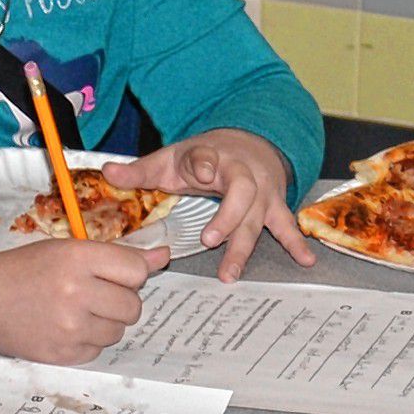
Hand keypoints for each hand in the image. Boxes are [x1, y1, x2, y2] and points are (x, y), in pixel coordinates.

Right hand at [0, 238, 168, 365]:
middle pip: (133, 305)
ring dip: (104, 323)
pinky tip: (63, 328)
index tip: (111, 274)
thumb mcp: (65, 250)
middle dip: (118, 300)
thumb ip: (115, 256)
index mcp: (76, 258)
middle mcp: (76, 292)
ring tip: (75, 311)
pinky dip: (87, 341)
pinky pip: (98, 350)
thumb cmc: (21, 269)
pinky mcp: (61, 353)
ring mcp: (69, 327)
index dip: (127, 273)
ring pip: (118, 331)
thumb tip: (163, 258)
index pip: (136, 269)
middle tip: (91, 294)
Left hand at [106, 130, 313, 280]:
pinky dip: (296, 243)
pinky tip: (306, 260)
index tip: (198, 170)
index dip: (202, 163)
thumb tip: (107, 172)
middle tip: (209, 239)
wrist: (249, 141)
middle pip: (240, 193)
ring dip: (245, 244)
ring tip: (231, 272)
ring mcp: (262, 190)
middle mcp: (242, 172)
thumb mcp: (172, 157)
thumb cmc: (205, 155)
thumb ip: (140, 170)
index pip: (206, 156)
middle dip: (227, 217)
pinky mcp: (274, 204)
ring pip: (258, 216)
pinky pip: (286, 224)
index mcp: (211, 155)